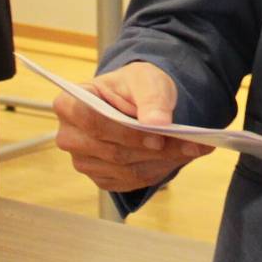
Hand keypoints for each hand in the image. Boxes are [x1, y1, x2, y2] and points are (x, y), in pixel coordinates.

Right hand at [53, 62, 211, 192]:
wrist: (136, 100)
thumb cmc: (134, 86)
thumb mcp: (145, 80)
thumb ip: (151, 99)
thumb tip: (157, 122)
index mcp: (70, 104)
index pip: (94, 123)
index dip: (127, 133)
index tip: (159, 137)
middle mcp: (70, 137)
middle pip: (112, 152)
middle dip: (155, 150)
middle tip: (192, 144)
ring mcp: (83, 161)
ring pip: (125, 170)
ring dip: (162, 162)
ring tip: (192, 148)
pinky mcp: (100, 177)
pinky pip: (131, 181)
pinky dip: (158, 171)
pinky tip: (176, 157)